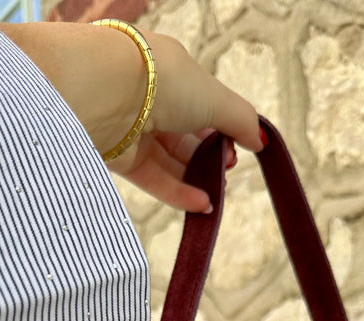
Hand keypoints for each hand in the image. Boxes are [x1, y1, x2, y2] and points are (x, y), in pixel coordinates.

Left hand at [0, 21, 262, 211]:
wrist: (101, 94)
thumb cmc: (158, 81)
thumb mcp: (212, 96)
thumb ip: (240, 120)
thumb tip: (262, 140)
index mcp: (170, 72)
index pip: (202, 103)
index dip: (223, 127)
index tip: (239, 148)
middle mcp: (150, 99)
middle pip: (188, 135)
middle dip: (211, 155)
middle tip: (227, 170)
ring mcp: (133, 130)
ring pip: (172, 160)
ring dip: (197, 179)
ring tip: (218, 195)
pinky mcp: (119, 158)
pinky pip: (154, 178)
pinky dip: (179, 193)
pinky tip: (202, 205)